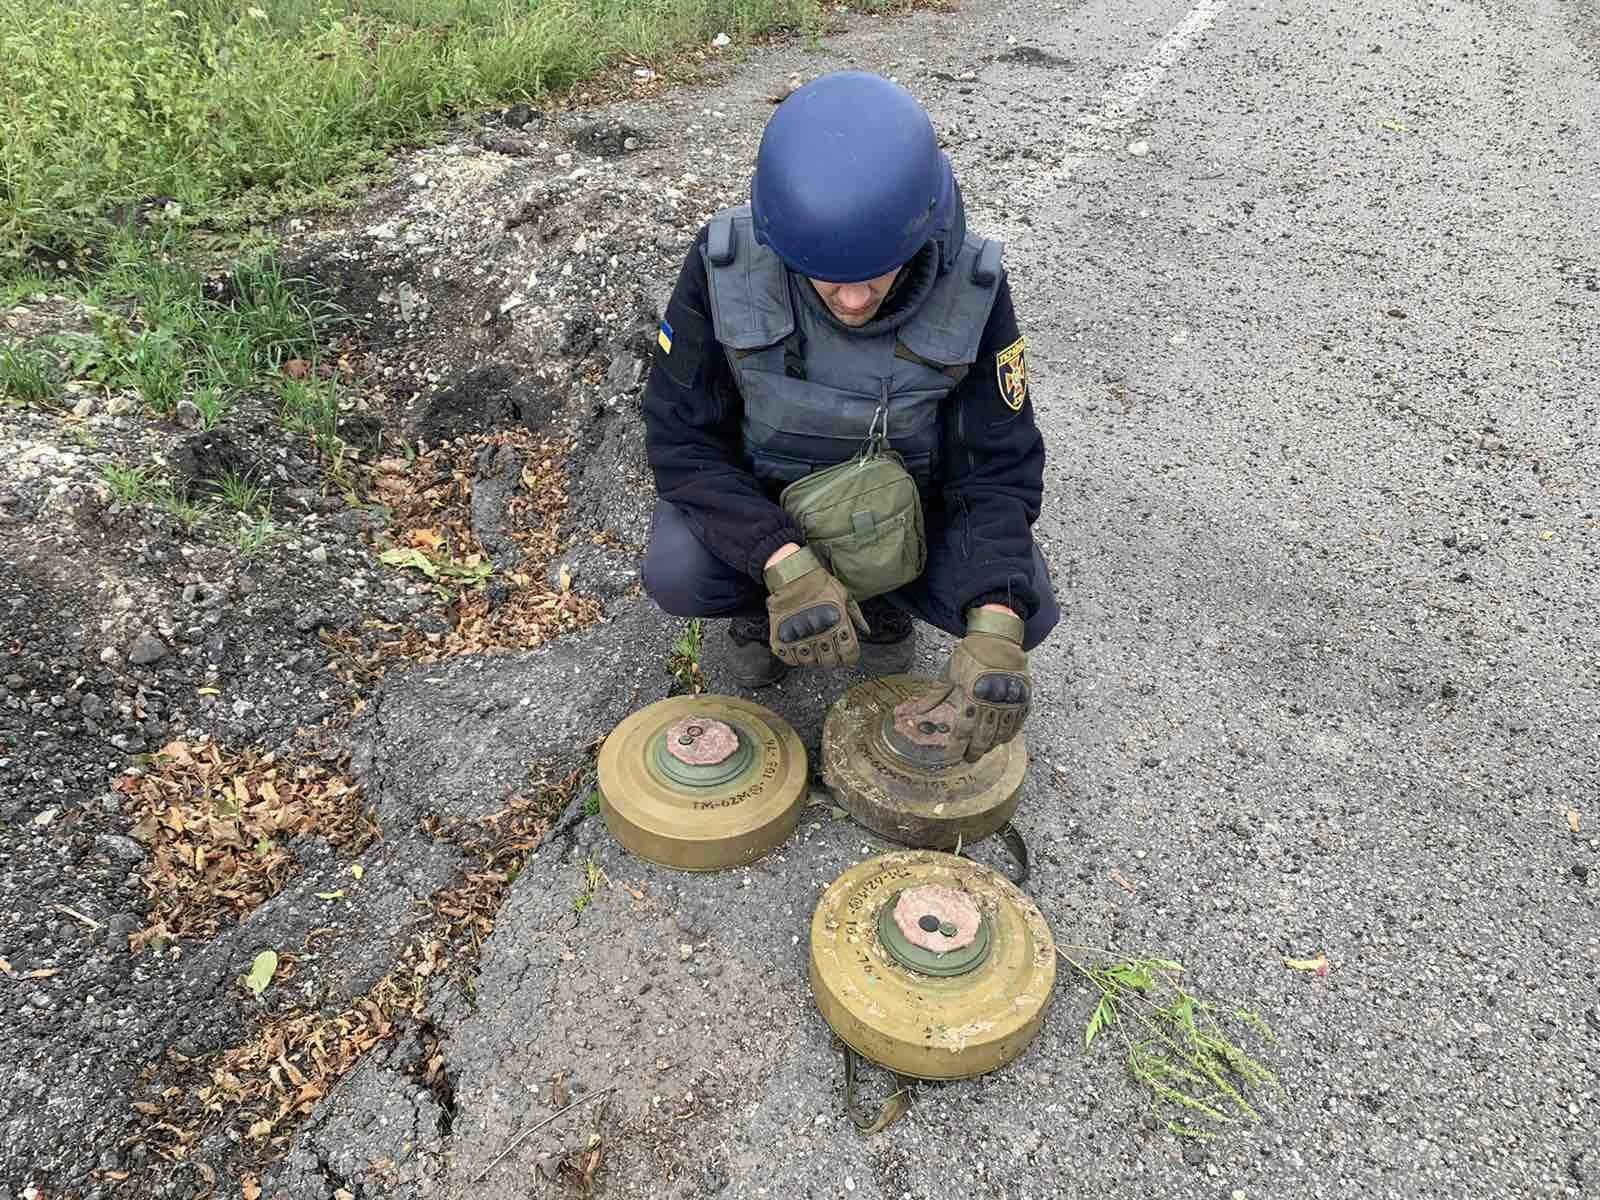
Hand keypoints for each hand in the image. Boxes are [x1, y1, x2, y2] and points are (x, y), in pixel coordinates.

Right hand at [763, 547, 868, 667]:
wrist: (791, 574)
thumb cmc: (818, 582)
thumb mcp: (843, 594)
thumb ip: (855, 615)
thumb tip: (865, 631)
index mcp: (838, 625)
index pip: (849, 654)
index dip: (849, 657)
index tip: (846, 655)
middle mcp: (820, 634)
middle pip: (830, 662)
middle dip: (831, 660)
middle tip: (828, 652)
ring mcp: (800, 638)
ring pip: (809, 662)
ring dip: (812, 659)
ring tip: (812, 648)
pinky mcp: (781, 638)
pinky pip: (788, 658)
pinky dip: (793, 657)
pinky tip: (797, 648)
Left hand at [897, 608, 1029, 761]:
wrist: (997, 640)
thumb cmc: (969, 656)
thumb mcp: (948, 675)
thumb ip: (933, 697)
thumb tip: (910, 713)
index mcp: (971, 696)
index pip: (964, 730)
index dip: (958, 745)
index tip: (953, 754)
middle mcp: (992, 701)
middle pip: (984, 736)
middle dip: (976, 751)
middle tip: (970, 758)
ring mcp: (1010, 700)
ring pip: (1002, 733)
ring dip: (992, 744)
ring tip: (984, 750)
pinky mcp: (1023, 697)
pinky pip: (1017, 723)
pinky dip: (1009, 733)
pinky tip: (1002, 738)